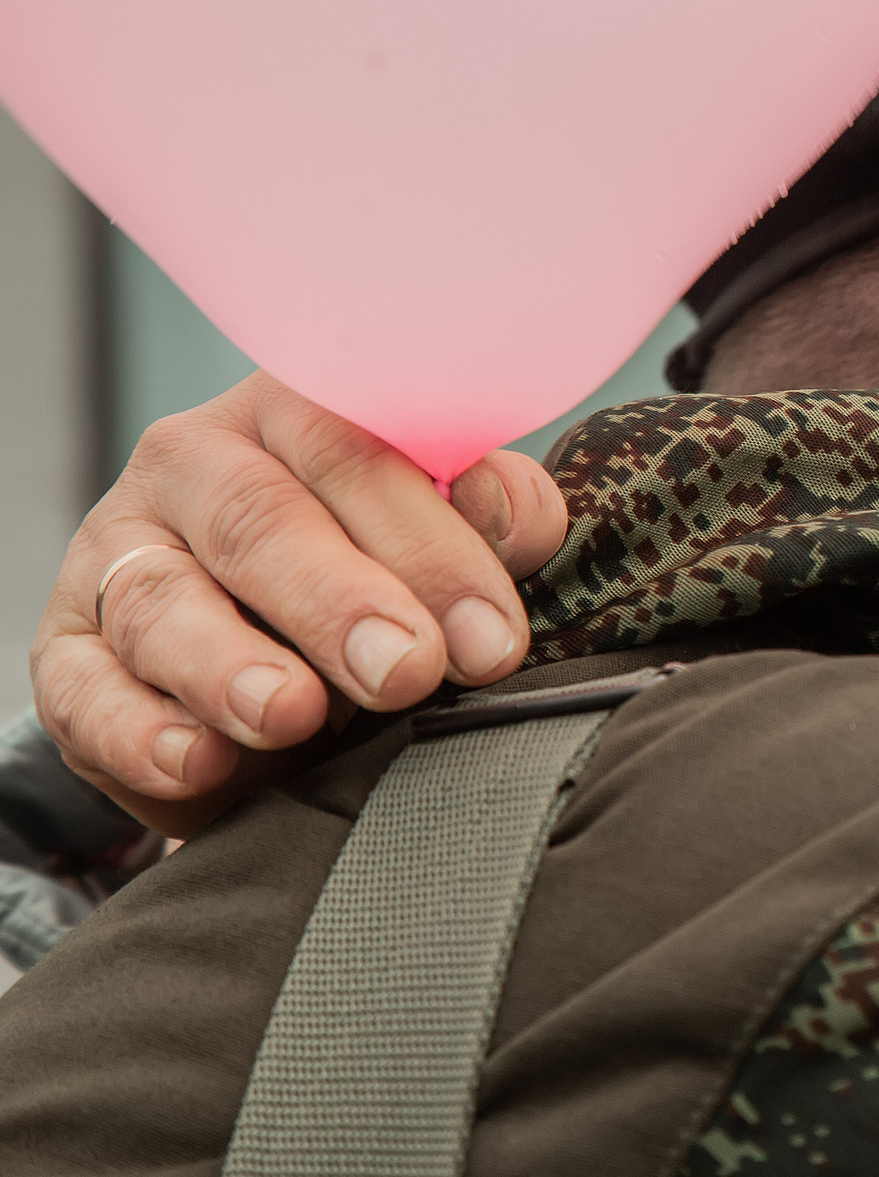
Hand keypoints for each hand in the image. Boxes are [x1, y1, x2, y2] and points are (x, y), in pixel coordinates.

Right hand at [31, 372, 568, 833]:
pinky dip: (142, 732)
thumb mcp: (443, 537)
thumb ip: (493, 515)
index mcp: (298, 414)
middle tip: (407, 672)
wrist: (279, 668)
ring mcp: (119, 556)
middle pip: (261, 520)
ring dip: (231, 665)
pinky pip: (85, 691)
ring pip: (165, 602)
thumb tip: (514, 516)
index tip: (492, 638)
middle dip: (340, 604)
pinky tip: (200, 761)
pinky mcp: (68, 652)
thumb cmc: (383, 578)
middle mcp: (195, 465)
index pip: (358, 452)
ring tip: (291, 713)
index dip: (432, 546)